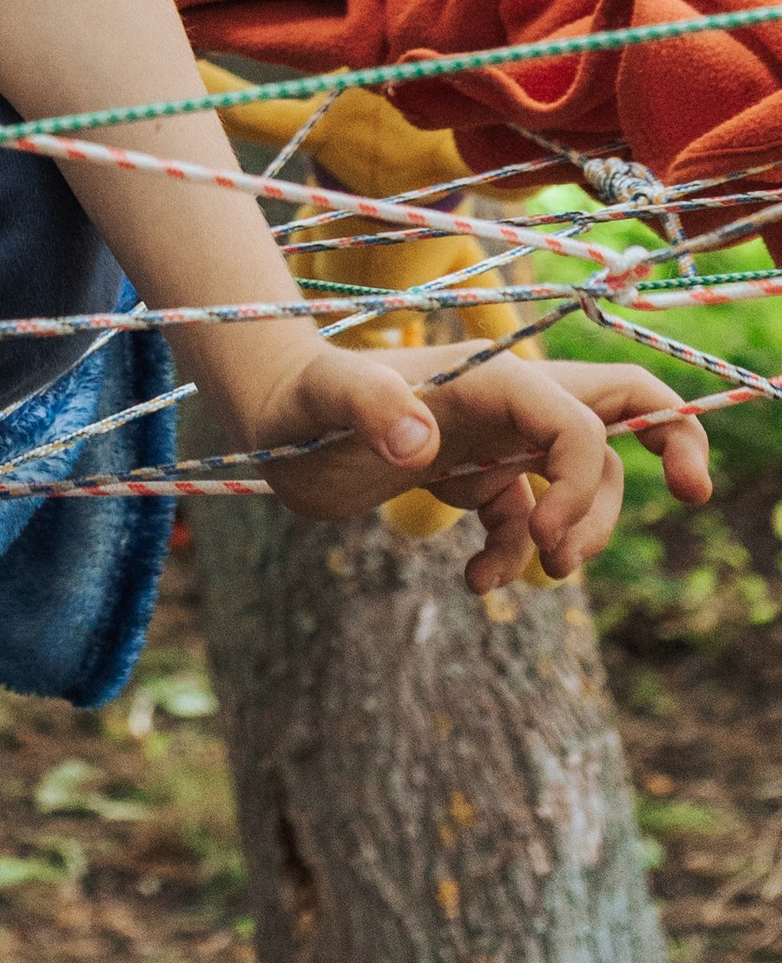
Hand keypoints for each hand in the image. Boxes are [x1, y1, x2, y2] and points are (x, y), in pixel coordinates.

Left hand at [236, 340, 711, 590]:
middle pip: (622, 406)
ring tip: (539, 569)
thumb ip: (367, 404)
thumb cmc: (296, 401)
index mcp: (488, 381)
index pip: (580, 418)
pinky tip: (475, 582)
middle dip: (673, 437)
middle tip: (692, 493)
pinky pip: (529, 519)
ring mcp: (494, 441)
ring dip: (584, 530)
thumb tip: (419, 442)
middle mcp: (504, 404)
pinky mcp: (473, 477)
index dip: (595, 475)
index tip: (557, 538)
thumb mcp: (323, 401)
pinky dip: (518, 558)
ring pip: (588, 476)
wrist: (269, 421)